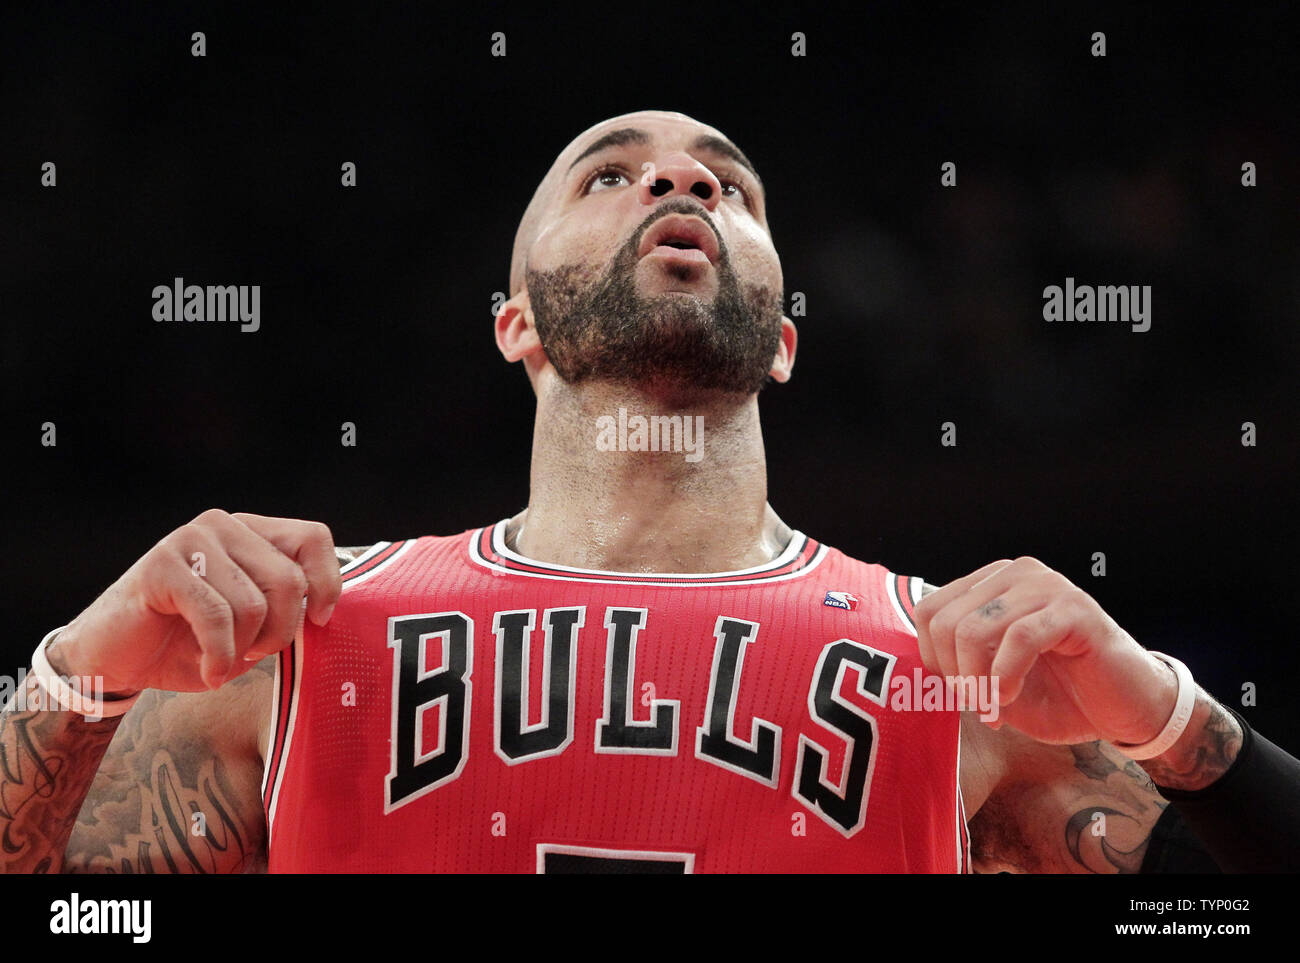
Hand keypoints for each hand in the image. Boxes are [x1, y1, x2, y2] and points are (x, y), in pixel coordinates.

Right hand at [48, 510, 341, 693]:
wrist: (115, 661)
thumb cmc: (188, 643)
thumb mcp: (253, 628)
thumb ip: (288, 609)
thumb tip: (326, 611)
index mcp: (252, 532)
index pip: (313, 538)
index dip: (326, 583)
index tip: (318, 620)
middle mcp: (224, 525)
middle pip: (289, 579)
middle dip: (280, 631)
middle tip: (256, 653)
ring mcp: (191, 538)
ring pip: (254, 603)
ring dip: (244, 647)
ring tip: (224, 658)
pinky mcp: (162, 565)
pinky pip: (217, 616)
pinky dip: (219, 655)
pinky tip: (209, 670)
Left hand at [914, 558, 1176, 745]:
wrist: (1127, 711)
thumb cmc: (1060, 695)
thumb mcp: (993, 681)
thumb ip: (956, 663)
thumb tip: (911, 664)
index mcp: (991, 583)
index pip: (929, 610)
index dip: (933, 659)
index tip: (959, 692)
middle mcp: (1016, 574)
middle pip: (945, 621)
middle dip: (953, 674)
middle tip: (978, 705)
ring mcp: (1046, 585)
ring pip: (974, 629)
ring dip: (977, 682)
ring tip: (995, 708)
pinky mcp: (1074, 609)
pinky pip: (1018, 639)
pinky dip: (1004, 678)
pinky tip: (1010, 699)